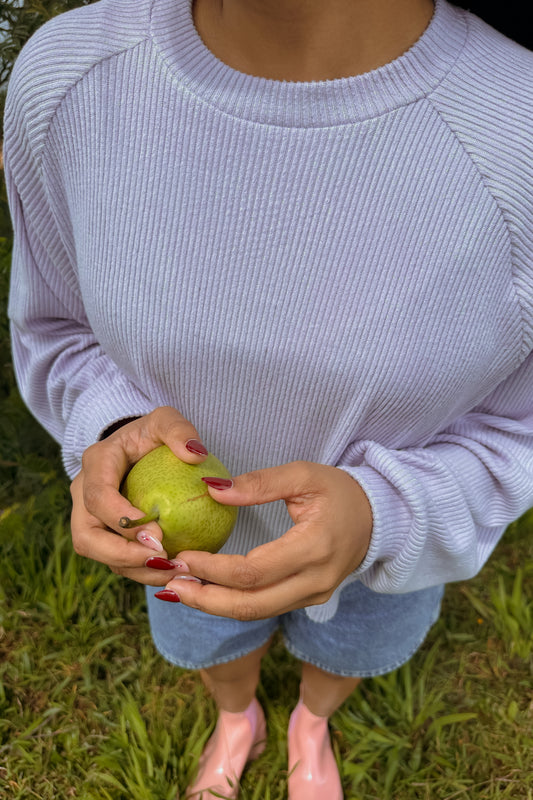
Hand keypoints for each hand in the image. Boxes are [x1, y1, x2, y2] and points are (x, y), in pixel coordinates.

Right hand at [70, 406, 207, 584]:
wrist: (137, 446)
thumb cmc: (152, 433)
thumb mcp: (166, 419)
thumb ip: (179, 430)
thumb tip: (195, 455)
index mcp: (96, 464)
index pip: (97, 497)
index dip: (122, 520)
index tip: (158, 534)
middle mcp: (84, 494)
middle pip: (87, 538)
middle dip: (121, 556)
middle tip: (161, 560)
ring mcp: (91, 518)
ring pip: (101, 556)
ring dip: (135, 570)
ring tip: (173, 573)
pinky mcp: (105, 535)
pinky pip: (119, 560)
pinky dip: (144, 571)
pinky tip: (176, 573)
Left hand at [161, 461, 372, 618]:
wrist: (379, 518)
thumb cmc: (340, 491)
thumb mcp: (304, 474)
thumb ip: (259, 483)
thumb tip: (211, 489)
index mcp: (315, 547)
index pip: (253, 571)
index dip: (213, 568)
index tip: (181, 556)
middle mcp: (315, 580)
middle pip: (250, 604)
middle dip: (205, 599)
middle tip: (168, 585)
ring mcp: (313, 595)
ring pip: (256, 613)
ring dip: (214, 605)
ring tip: (178, 589)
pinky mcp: (307, 600)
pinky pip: (264, 608)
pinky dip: (231, 603)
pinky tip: (206, 590)